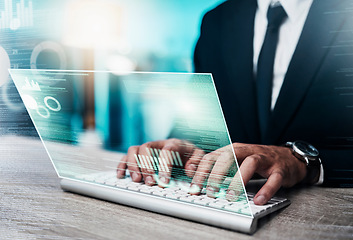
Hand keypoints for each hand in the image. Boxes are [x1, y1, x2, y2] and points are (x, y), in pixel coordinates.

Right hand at [117, 138, 204, 185]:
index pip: (167, 150)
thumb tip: (189, 169)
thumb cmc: (190, 155)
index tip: (164, 182)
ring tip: (137, 180)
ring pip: (134, 150)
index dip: (164, 166)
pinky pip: (126, 156)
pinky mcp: (139, 155)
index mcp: (174, 143)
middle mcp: (158, 144)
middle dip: (146, 166)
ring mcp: (147, 149)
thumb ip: (197, 162)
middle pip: (146, 147)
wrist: (184, 150)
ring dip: (133, 165)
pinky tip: (121, 176)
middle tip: (150, 182)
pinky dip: (122, 165)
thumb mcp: (199, 157)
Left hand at [190, 143, 306, 204]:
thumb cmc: (257, 160)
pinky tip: (258, 200)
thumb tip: (192, 171)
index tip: (194, 187)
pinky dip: (266, 190)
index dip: (201, 172)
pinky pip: (273, 179)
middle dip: (217, 174)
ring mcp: (264, 159)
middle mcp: (247, 151)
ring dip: (239, 180)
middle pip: (228, 157)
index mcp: (233, 149)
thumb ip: (216, 165)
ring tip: (231, 196)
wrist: (288, 158)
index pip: (212, 157)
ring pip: (250, 164)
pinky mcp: (279, 170)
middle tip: (210, 191)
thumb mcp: (235, 160)